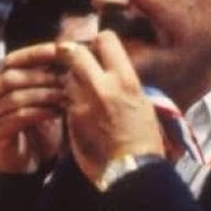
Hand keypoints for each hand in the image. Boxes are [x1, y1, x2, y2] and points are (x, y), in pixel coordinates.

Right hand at [0, 43, 66, 173]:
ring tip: (65, 95)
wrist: (28, 165)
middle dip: (41, 76)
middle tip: (66, 77)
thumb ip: (48, 78)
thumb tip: (69, 49)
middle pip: (10, 77)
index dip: (34, 54)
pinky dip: (40, 112)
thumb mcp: (44, 100)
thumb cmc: (39, 129)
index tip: (60, 50)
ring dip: (43, 95)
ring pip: (15, 97)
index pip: (11, 61)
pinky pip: (18, 117)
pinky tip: (57, 112)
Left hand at [58, 31, 163, 184]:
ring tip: (81, 89)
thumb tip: (112, 69)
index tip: (100, 48)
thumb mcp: (143, 102)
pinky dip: (69, 100)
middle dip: (74, 53)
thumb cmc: (145, 138)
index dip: (101, 41)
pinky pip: (65, 99)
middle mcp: (101, 86)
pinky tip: (79, 109)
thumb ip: (123, 81)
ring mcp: (82, 102)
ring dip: (70, 78)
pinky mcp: (70, 118)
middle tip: (76, 59)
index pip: (105, 40)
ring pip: (66, 76)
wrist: (131, 170)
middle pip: (75, 52)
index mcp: (125, 79)